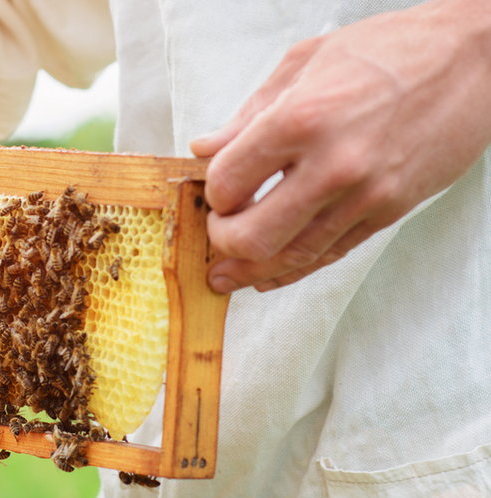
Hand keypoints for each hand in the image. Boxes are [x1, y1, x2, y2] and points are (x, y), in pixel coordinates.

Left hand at [191, 0, 490, 292]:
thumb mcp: (303, 63)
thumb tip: (204, 148)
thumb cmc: (387, 50)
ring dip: (250, 270)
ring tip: (227, 274)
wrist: (471, 59)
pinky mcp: (388, 212)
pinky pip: (330, 254)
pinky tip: (269, 275)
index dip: (212, 194)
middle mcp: (332, 165)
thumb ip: (247, 115)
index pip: (228, 184)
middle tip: (218, 231)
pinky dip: (294, 270)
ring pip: (291, 257)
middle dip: (223, 242)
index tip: (216, 190)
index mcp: (299, 120)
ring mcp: (364, 195)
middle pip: (252, 237)